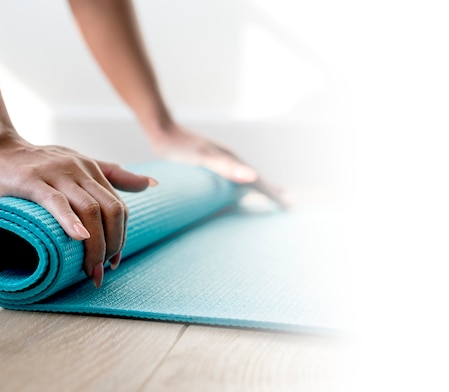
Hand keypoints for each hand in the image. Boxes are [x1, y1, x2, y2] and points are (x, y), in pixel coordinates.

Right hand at [0, 134, 155, 287]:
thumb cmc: (39, 161)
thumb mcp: (80, 163)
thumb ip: (114, 175)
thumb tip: (152, 184)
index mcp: (93, 171)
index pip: (119, 208)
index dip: (121, 237)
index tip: (114, 261)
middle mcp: (80, 170)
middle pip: (111, 210)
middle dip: (112, 244)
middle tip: (102, 270)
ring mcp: (57, 174)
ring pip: (89, 209)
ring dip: (95, 244)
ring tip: (90, 269)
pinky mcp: (31, 180)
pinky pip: (56, 202)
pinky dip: (70, 221)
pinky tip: (78, 237)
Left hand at [149, 124, 287, 208]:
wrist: (161, 129)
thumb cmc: (179, 147)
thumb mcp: (204, 158)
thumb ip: (227, 168)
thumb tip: (254, 176)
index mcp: (233, 160)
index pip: (259, 180)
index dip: (272, 193)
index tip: (287, 204)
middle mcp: (230, 159)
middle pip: (256, 178)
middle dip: (271, 190)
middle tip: (287, 202)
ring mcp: (221, 159)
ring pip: (245, 176)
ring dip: (258, 186)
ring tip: (269, 195)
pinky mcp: (210, 162)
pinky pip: (232, 176)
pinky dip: (241, 184)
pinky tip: (236, 189)